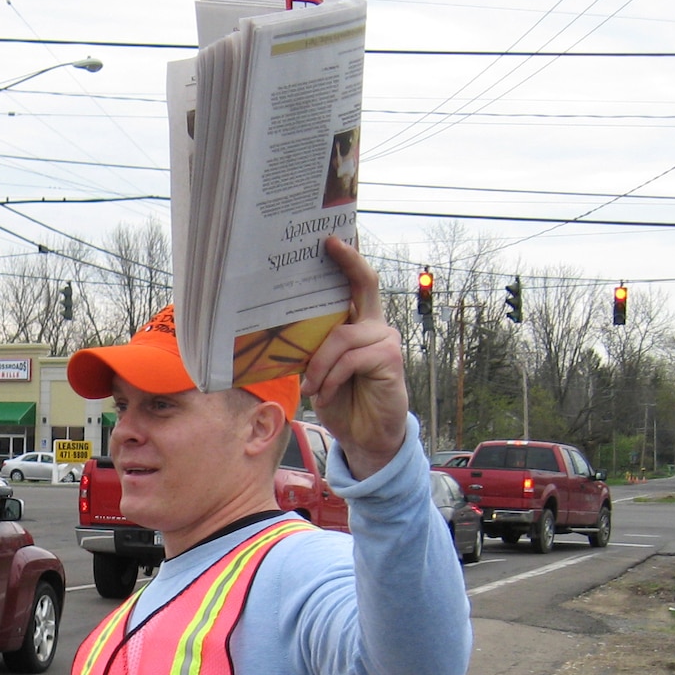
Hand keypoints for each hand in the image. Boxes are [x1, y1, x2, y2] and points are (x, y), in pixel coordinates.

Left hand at [303, 235, 409, 477]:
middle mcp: (374, 325)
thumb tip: (285, 326)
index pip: (356, 284)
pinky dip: (330, 379)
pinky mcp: (389, 359)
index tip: (330, 238)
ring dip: (319, 364)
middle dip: (347, 262)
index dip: (347, 260)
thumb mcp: (321, 369)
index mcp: (357, 323)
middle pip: (364, 284)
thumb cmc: (342, 400)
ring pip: (341, 336)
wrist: (366, 435)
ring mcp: (384, 340)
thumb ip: (315, 345)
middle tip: (327, 245)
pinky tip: (324, 395)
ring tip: (311, 387)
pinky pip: (349, 360)